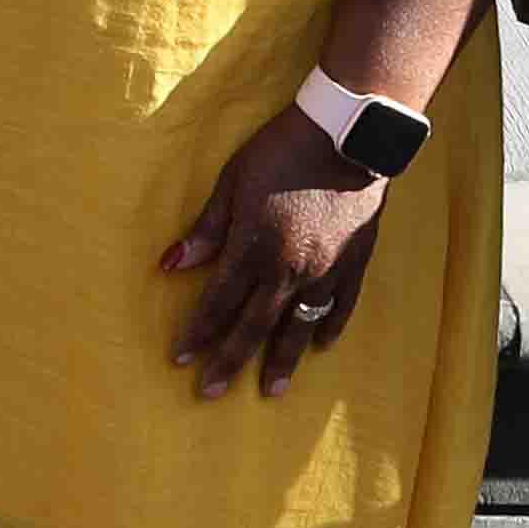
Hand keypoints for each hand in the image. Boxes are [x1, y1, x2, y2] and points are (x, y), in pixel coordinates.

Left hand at [159, 109, 386, 394]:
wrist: (347, 135)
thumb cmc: (280, 151)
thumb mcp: (232, 183)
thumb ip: (207, 229)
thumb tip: (173, 264)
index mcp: (255, 248)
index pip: (219, 302)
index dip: (198, 332)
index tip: (180, 358)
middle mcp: (290, 269)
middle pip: (255, 326)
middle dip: (229, 361)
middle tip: (210, 392)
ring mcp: (326, 269)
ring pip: (300, 326)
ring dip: (282, 360)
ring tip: (270, 390)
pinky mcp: (355, 261)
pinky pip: (340, 305)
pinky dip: (329, 328)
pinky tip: (319, 347)